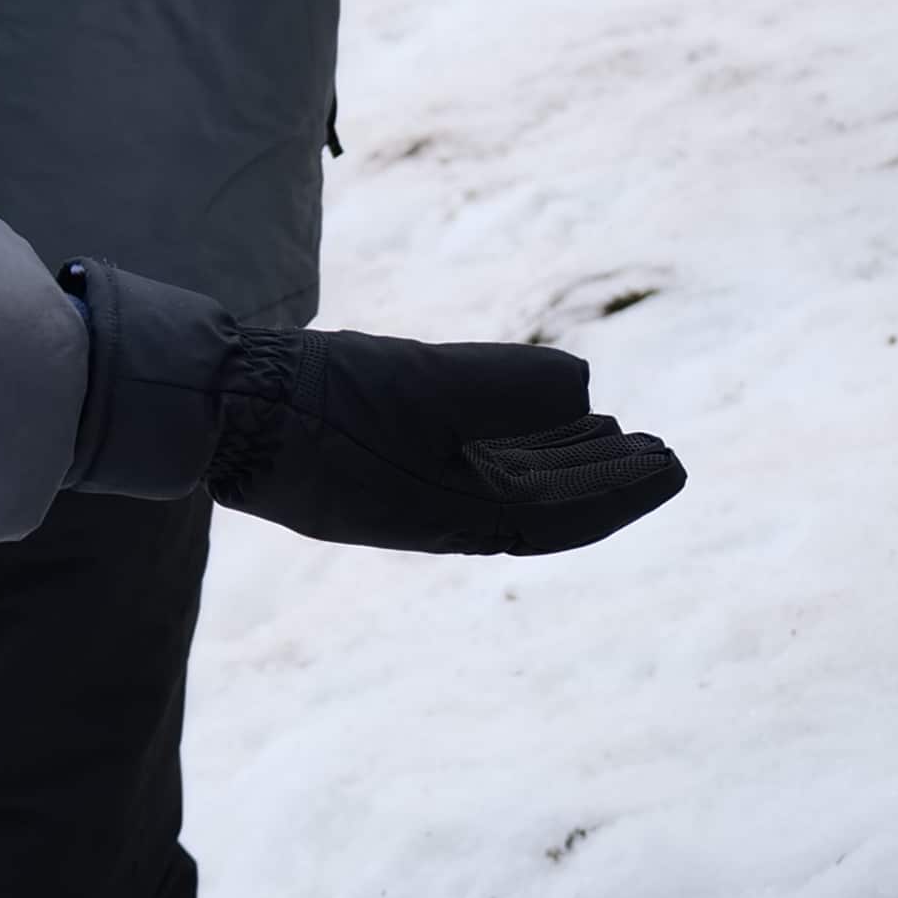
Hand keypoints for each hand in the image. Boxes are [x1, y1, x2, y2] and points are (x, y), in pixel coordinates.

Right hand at [215, 330, 686, 556]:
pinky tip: (527, 418)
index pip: (561, 515)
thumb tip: (589, 387)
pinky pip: (469, 465)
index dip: (623, 493)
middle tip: (663, 455)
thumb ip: (506, 384)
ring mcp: (408, 489)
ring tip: (614, 434)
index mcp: (454, 515)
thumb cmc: (320, 401)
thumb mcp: (422, 382)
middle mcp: (438, 512)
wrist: (225, 409)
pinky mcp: (381, 462)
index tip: (672, 466)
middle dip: (605, 481)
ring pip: (508, 484)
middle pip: (544, 502)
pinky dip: (512, 446)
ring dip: (564, 461)